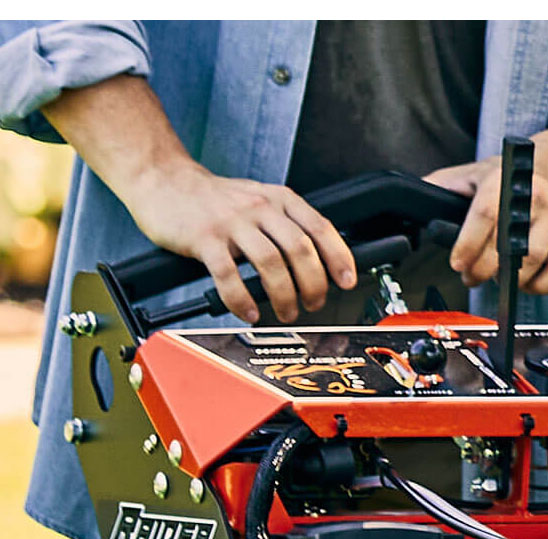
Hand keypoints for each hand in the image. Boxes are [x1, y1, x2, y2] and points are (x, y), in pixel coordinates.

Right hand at [124, 160, 356, 323]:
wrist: (165, 181)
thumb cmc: (215, 199)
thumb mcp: (261, 200)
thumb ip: (287, 225)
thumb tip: (318, 263)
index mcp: (279, 199)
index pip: (320, 228)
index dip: (339, 257)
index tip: (347, 282)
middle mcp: (260, 208)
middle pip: (300, 249)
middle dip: (314, 284)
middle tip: (314, 303)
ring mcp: (231, 222)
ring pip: (270, 262)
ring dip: (283, 295)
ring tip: (286, 312)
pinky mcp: (204, 238)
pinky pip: (228, 274)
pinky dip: (241, 298)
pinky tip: (248, 311)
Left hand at [423, 144, 547, 294]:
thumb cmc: (510, 175)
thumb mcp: (472, 173)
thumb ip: (441, 187)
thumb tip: (410, 198)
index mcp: (505, 180)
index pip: (485, 214)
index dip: (469, 244)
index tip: (457, 263)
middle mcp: (535, 197)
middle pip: (510, 245)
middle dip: (484, 270)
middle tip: (471, 276)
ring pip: (535, 261)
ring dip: (512, 279)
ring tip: (499, 278)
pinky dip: (542, 285)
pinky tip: (526, 282)